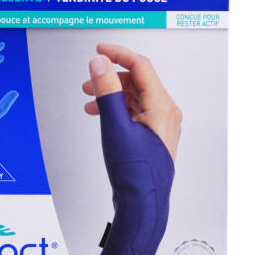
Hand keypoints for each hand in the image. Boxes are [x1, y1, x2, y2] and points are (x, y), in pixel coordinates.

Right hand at [82, 43, 180, 160]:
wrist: (142, 204)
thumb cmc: (133, 171)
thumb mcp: (115, 126)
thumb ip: (107, 91)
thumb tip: (100, 63)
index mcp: (162, 105)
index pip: (140, 66)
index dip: (117, 54)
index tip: (99, 49)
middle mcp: (165, 111)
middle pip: (136, 81)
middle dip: (110, 78)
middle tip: (88, 80)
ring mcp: (159, 123)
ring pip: (133, 96)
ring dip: (111, 94)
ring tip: (89, 100)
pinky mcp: (151, 133)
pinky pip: (133, 111)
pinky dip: (116, 108)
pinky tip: (100, 114)